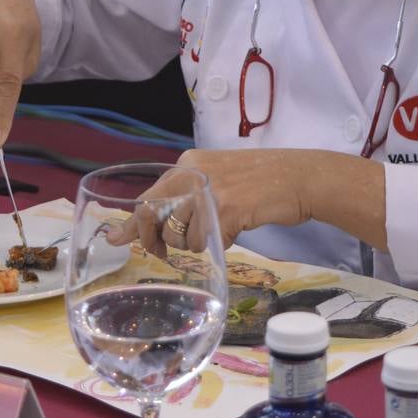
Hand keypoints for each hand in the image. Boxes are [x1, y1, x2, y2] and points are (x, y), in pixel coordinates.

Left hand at [109, 148, 388, 256]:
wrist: (302, 177)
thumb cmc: (263, 182)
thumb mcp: (219, 178)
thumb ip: (189, 194)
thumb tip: (156, 221)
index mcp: (189, 163)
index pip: (149, 195)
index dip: (132, 221)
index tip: (115, 237)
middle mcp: (194, 173)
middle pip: (156, 217)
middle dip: (157, 242)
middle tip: (165, 254)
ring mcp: (211, 190)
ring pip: (181, 235)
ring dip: (195, 244)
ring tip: (220, 231)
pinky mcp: (228, 208)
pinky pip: (207, 242)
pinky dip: (218, 245)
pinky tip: (235, 233)